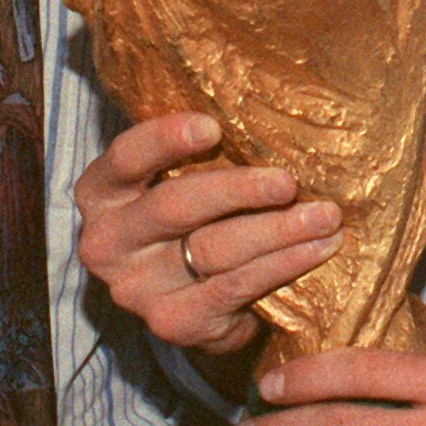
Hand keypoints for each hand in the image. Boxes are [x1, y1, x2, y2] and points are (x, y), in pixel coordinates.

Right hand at [74, 112, 340, 354]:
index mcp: (101, 193)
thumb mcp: (177, 178)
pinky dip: (282, 265)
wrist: (191, 300)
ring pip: (213, 249)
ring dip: (278, 230)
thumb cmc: (191, 217)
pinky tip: (316, 249)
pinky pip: (236, 287)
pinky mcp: (174, 323)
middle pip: (174, 206)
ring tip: (325, 215)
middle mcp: (107, 243)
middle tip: (288, 181)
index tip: (213, 127)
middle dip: (239, 190)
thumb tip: (261, 102)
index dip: (166, 139)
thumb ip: (198, 150)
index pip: (126, 158)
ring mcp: (137, 290)